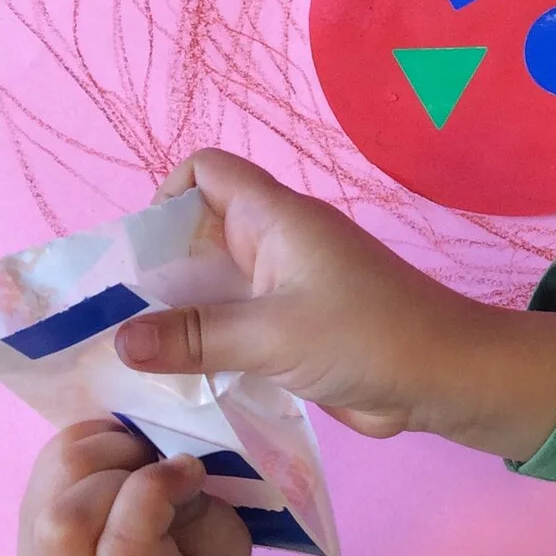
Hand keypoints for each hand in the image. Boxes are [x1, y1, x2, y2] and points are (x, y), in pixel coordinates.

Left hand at [18, 421, 250, 555]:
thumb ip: (203, 517)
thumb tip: (168, 463)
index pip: (123, 546)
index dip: (157, 490)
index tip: (191, 469)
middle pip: (68, 517)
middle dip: (123, 469)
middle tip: (160, 466)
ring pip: (56, 472)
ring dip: (108, 448)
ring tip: (141, 459)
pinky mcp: (23, 523)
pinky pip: (50, 457)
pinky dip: (92, 442)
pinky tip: (120, 460)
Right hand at [115, 149, 555, 462]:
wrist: (446, 379)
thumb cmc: (369, 337)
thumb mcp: (272, 335)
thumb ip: (195, 335)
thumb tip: (117, 338)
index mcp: (276, 219)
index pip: (207, 172)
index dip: (166, 197)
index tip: (138, 257)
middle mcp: (276, 245)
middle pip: (198, 235)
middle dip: (156, 271)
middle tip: (110, 323)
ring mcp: (285, 290)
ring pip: (213, 289)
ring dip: (177, 318)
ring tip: (129, 361)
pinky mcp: (292, 332)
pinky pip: (234, 328)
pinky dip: (205, 347)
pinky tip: (176, 383)